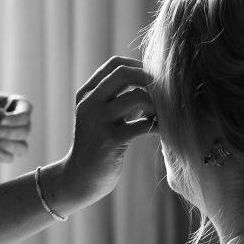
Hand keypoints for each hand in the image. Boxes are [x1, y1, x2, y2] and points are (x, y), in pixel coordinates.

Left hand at [0, 87, 31, 162]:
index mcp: (18, 105)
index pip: (26, 114)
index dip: (16, 120)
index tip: (0, 120)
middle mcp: (18, 122)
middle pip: (25, 132)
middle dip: (8, 133)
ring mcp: (11, 137)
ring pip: (22, 148)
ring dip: (8, 145)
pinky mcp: (1, 148)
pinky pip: (9, 158)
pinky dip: (1, 155)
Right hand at [55, 56, 156, 207]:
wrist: (79, 178)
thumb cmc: (97, 146)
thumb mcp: (102, 117)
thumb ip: (119, 99)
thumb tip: (151, 82)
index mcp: (86, 94)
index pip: (115, 65)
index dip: (139, 66)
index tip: (154, 80)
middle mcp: (89, 104)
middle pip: (124, 73)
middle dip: (150, 79)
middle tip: (165, 93)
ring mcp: (98, 122)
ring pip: (136, 96)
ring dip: (156, 104)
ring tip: (163, 114)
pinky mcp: (110, 142)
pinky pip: (142, 125)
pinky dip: (157, 125)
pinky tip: (161, 130)